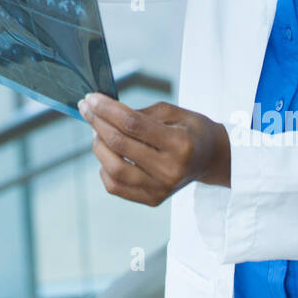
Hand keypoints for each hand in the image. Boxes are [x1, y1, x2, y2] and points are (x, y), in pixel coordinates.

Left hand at [78, 94, 229, 205]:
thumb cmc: (191, 130)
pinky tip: (107, 154)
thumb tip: (106, 112)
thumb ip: (140, 112)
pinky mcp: (153, 199)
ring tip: (97, 131)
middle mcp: (171, 170)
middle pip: (120, 144)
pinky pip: (116, 187)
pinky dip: (104, 169)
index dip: (107, 109)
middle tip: (86, 108)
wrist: (211, 159)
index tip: (90, 98)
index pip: (132, 124)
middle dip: (97, 122)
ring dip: (98, 146)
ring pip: (114, 169)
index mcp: (180, 144)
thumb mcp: (173, 112)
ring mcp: (161, 188)